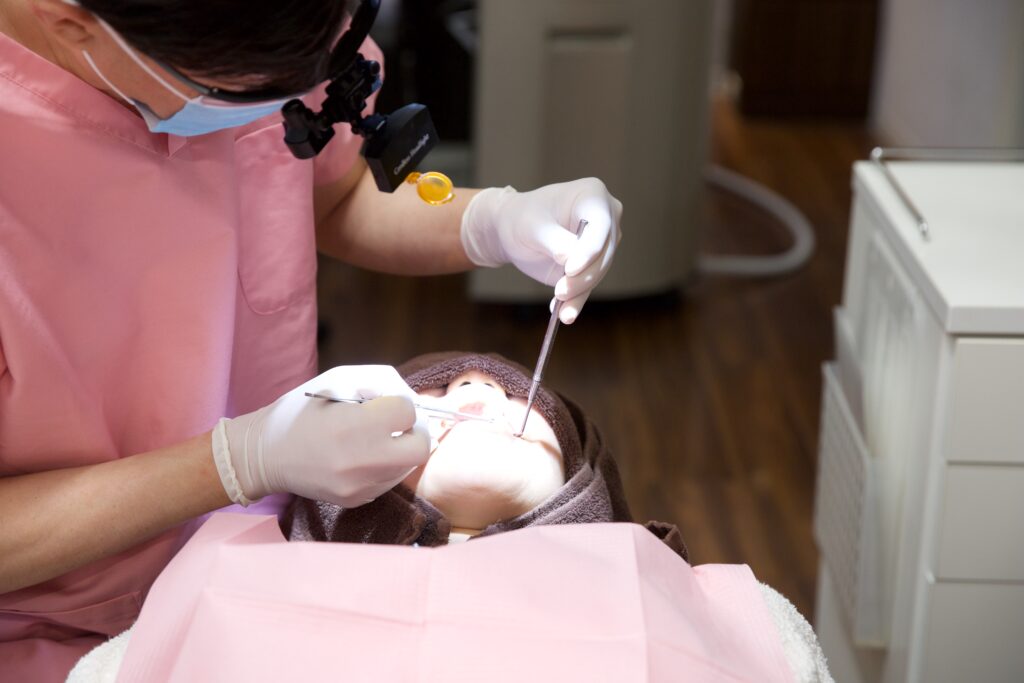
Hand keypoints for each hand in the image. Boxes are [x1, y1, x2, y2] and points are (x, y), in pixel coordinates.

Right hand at [212, 366, 429, 507]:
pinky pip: (390, 480)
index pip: (408, 412)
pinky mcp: (357, 500)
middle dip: (416, 430)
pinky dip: (387, 464)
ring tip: (376, 437)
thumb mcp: (337, 380)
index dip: (400, 402)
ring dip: (401, 447)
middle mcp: (361, 461)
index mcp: (354, 425)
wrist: (263, 455)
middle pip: (421, 447)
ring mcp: (360, 486)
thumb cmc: (300, 410)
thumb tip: (411, 396)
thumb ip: (380, 381)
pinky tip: (364, 454)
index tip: (385, 402)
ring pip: (408, 465)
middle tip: (398, 422)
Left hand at [460, 178, 622, 323]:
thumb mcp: (531, 226)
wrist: (512, 230)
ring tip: (562, 313)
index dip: (589, 249)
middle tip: (560, 293)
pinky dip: (576, 302)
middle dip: (582, 276)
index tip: (570, 269)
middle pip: (603, 252)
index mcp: (593, 195)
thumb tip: (571, 258)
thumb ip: (553, 240)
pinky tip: (564, 315)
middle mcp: (606, 217)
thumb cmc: (521, 218)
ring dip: (579, 294)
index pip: (600, 225)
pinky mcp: (592, 264)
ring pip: (598, 272)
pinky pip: (588, 285)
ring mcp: (602, 242)